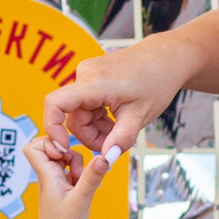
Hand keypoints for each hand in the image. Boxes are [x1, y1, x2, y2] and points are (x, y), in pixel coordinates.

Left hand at [23, 131, 110, 218]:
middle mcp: (49, 178)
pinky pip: (74, 174)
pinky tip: (88, 189)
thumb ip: (92, 177)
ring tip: (82, 183)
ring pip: (67, 161)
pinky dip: (83, 176)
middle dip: (70, 153)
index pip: (34, 147)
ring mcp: (57, 184)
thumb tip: (105, 156)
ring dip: (79, 166)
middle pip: (54, 149)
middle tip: (77, 169)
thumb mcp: (81, 200)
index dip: (48, 142)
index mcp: (46, 176)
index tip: (64, 153)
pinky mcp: (66, 192)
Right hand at [43, 37, 190, 161]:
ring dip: (96, 127)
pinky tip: (117, 119)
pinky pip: (86, 104)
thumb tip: (106, 160)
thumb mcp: (141, 115)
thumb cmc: (157, 82)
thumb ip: (121, 139)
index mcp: (94, 83)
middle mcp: (85, 74)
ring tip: (121, 130)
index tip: (65, 147)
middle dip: (90, 135)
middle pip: (72, 116)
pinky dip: (98, 117)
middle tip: (114, 145)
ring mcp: (87, 73)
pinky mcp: (91, 76)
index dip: (53, 129)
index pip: (55, 104)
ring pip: (80, 113)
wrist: (166, 58)